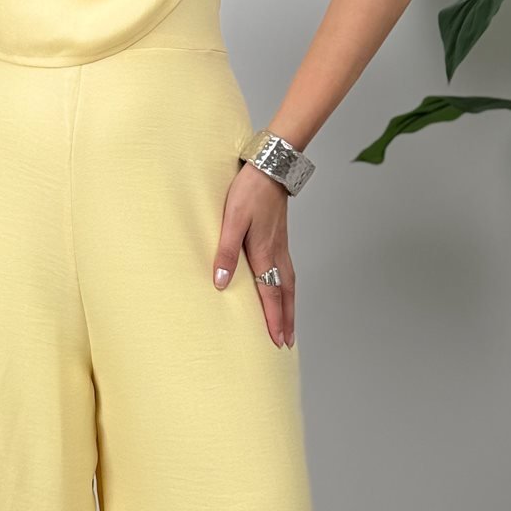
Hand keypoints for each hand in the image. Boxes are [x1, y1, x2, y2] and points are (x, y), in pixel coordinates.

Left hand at [212, 162, 295, 345]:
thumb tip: (220, 283)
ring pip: (290, 283)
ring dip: (290, 306)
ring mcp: (281, 245)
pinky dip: (289, 288)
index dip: (274, 319)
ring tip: (289, 324)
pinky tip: (285, 290)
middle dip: (286, 320)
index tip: (277, 341)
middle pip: (286, 294)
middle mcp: (276, 252)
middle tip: (287, 343)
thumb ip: (225, 251)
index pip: (271, 294)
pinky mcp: (280, 237)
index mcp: (264, 251)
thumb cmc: (249, 190)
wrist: (270, 166)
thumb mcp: (231, 219)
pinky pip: (288, 271)